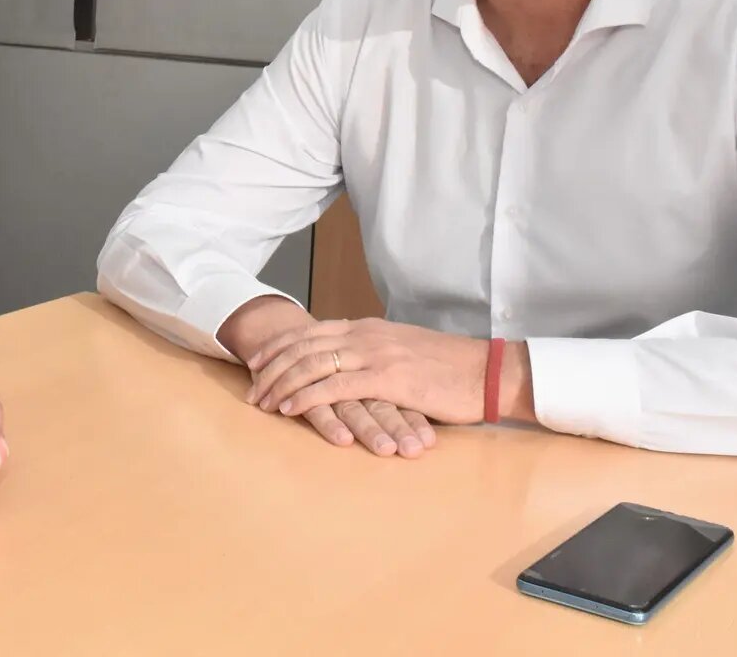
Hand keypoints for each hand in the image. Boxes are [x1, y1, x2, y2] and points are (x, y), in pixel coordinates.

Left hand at [219, 297, 434, 456]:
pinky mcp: (387, 378)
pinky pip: (335, 385)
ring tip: (262, 401)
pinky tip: (290, 408)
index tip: (258, 364)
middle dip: (272, 367)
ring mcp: (375, 354)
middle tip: (251, 388)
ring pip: (312, 363)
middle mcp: (366, 335)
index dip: (281, 348)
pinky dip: (307, 396)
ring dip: (281, 384)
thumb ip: (376, 354)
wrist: (486, 371)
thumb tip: (353, 363)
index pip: (312, 332)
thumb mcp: (405, 351)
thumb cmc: (450, 368)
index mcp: (368, 328)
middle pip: (303, 345)